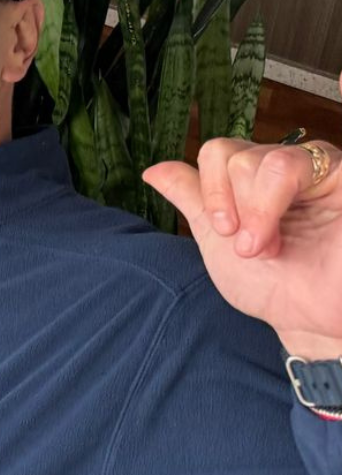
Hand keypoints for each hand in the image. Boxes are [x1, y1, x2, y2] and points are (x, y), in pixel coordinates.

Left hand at [146, 115, 341, 360]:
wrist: (311, 322)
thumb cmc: (275, 287)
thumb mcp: (219, 242)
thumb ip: (192, 200)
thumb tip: (152, 170)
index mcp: (259, 178)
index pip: (218, 152)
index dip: (211, 192)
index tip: (223, 232)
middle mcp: (290, 167)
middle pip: (232, 155)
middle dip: (232, 208)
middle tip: (252, 248)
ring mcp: (319, 170)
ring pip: (258, 159)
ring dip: (252, 212)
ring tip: (267, 248)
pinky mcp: (340, 176)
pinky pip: (287, 164)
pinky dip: (266, 204)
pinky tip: (274, 239)